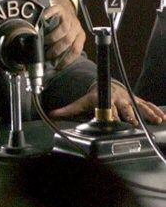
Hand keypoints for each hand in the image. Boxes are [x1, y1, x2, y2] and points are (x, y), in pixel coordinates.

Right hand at [44, 0, 85, 68]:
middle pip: (68, 40)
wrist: (65, 7)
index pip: (76, 50)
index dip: (67, 60)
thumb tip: (52, 63)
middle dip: (57, 50)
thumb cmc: (63, 25)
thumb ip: (64, 47)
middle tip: (48, 54)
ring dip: (53, 37)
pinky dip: (48, 15)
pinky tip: (42, 20)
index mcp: (80, 36)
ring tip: (45, 42)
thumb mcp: (68, 37)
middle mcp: (76, 27)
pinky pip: (55, 12)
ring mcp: (68, 17)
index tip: (58, 66)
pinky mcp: (60, 8)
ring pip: (63, 28)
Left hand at [49, 83, 165, 125]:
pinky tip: (162, 117)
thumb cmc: (93, 96)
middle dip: (130, 115)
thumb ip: (67, 110)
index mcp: (105, 100)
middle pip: (125, 108)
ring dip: (147, 113)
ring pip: (139, 106)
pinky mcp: (137, 100)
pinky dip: (155, 110)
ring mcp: (129, 99)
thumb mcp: (80, 102)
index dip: (112, 116)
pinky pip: (147, 105)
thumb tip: (51, 115)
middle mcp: (118, 99)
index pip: (109, 110)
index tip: (115, 121)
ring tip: (155, 120)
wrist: (104, 84)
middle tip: (134, 122)